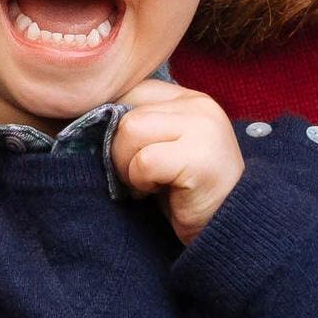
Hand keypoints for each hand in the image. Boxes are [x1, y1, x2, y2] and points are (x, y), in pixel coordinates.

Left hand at [110, 79, 243, 242]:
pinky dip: (142, 182)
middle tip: (141, 175)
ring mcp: (203, 128)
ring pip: (130, 131)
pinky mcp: (200, 157)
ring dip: (128, 166)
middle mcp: (199, 105)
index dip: (114, 121)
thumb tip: (88, 115)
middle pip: (127, 112)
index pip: (132, 89)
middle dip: (121, 150)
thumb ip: (141, 124)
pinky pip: (145, 162)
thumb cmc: (186, 191)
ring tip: (150, 182)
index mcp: (189, 98)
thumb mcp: (164, 146)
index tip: (123, 151)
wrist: (228, 227)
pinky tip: (160, 191)